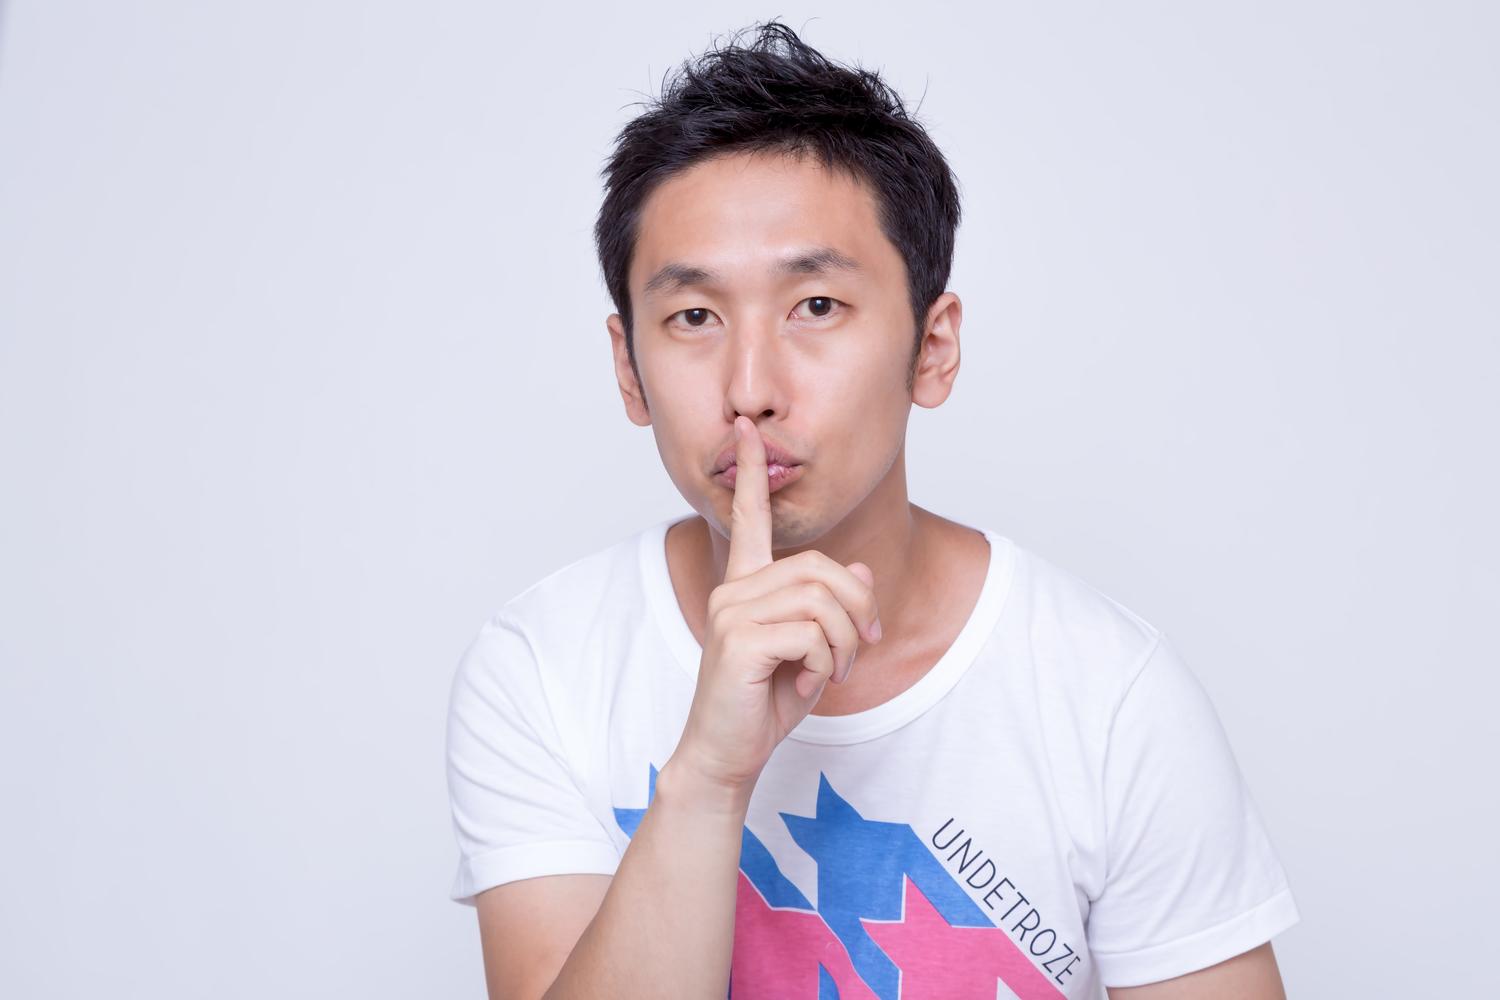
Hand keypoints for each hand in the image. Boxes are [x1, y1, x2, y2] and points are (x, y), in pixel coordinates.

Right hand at [670, 415, 882, 799]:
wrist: (727, 755)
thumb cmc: (763, 705)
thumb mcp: (813, 652)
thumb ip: (832, 610)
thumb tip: (861, 573)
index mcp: (744, 586)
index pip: (748, 518)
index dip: (749, 473)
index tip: (747, 430)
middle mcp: (732, 591)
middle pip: (822, 569)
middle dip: (860, 610)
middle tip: (865, 647)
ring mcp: (731, 613)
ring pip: (823, 602)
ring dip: (848, 643)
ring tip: (833, 671)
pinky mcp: (738, 641)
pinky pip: (812, 634)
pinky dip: (828, 663)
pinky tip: (809, 683)